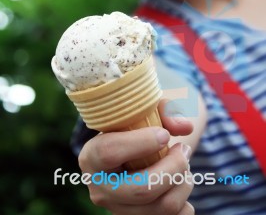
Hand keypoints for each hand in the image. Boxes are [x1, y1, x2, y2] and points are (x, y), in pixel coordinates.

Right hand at [78, 103, 193, 214]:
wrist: (132, 153)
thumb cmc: (136, 127)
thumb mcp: (145, 111)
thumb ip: (165, 111)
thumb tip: (184, 127)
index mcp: (92, 156)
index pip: (110, 152)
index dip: (141, 142)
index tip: (164, 134)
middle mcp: (100, 189)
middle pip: (142, 189)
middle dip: (174, 167)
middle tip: (183, 149)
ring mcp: (118, 211)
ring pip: (162, 206)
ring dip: (184, 181)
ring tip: (184, 162)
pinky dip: (185, 202)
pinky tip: (180, 183)